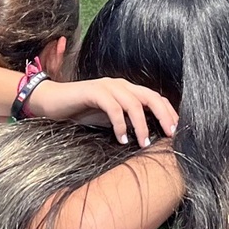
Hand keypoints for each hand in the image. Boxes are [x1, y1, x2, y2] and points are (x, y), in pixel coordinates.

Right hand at [27, 77, 178, 146]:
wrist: (52, 102)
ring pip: (134, 103)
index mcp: (127, 90)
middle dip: (163, 115)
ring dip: (141, 125)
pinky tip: (121, 139)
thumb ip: (127, 122)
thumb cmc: (82, 112)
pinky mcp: (94, 91)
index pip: (155, 98)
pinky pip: (113, 108)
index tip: (176, 131)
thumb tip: (148, 137)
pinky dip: (120, 125)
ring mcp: (108, 86)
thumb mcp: (110, 118)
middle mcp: (121, 85)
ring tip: (143, 143)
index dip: (168, 113)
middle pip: (151, 97)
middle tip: (169, 134)